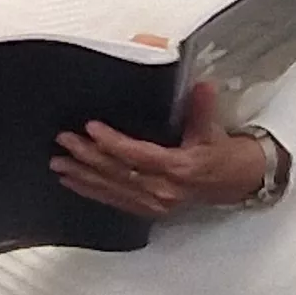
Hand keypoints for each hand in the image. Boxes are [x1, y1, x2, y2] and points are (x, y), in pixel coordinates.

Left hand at [54, 81, 271, 218]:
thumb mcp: (212, 130)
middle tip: (64, 141)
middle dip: (88, 157)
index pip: (138, 155)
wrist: (237, 183)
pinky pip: (115, 201)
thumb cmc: (222, 154)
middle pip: (118, 173)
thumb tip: (201, 85)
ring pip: (112, 189)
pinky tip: (72, 182)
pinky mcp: (149, 209)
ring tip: (58, 163)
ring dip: (83, 176)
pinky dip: (92, 191)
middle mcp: (164, 191)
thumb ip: (201, 108)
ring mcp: (155, 204)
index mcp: (179, 169)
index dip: (113, 143)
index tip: (91, 128)